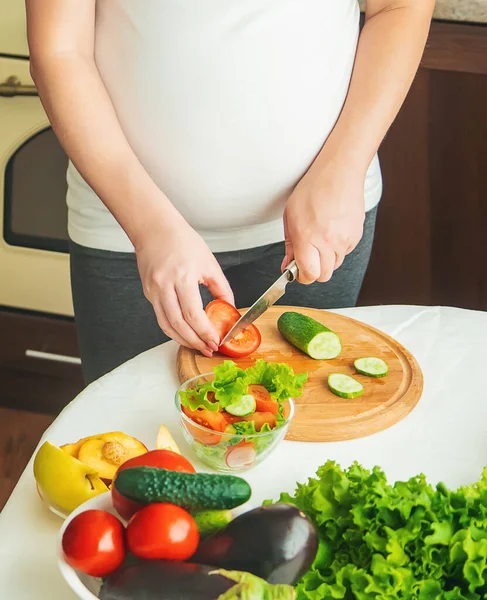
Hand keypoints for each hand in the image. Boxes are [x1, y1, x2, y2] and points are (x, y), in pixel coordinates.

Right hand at [135, 216, 233, 356]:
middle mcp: (164, 287)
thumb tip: (230, 308)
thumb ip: (221, 288)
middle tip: (208, 349)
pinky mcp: (148, 293)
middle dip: (195, 341)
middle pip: (178, 325)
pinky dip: (173, 329)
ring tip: (198, 345)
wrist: (155, 229)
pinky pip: (160, 317)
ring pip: (166, 326)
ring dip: (183, 340)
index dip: (204, 331)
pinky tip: (185, 333)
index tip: (215, 341)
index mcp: (182, 277)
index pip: (193, 314)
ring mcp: (153, 291)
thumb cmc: (182, 241)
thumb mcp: (209, 263)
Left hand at [282, 165, 365, 283]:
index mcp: (307, 237)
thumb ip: (290, 246)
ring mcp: (345, 240)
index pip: (309, 274)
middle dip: (314, 270)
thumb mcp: (291, 217)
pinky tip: (332, 230)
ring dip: (326, 258)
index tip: (298, 271)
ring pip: (335, 264)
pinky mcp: (356, 236)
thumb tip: (287, 266)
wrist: (339, 173)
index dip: (302, 276)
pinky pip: (345, 252)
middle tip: (308, 257)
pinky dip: (338, 248)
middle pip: (324, 275)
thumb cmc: (312, 190)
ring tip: (320, 238)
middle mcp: (328, 242)